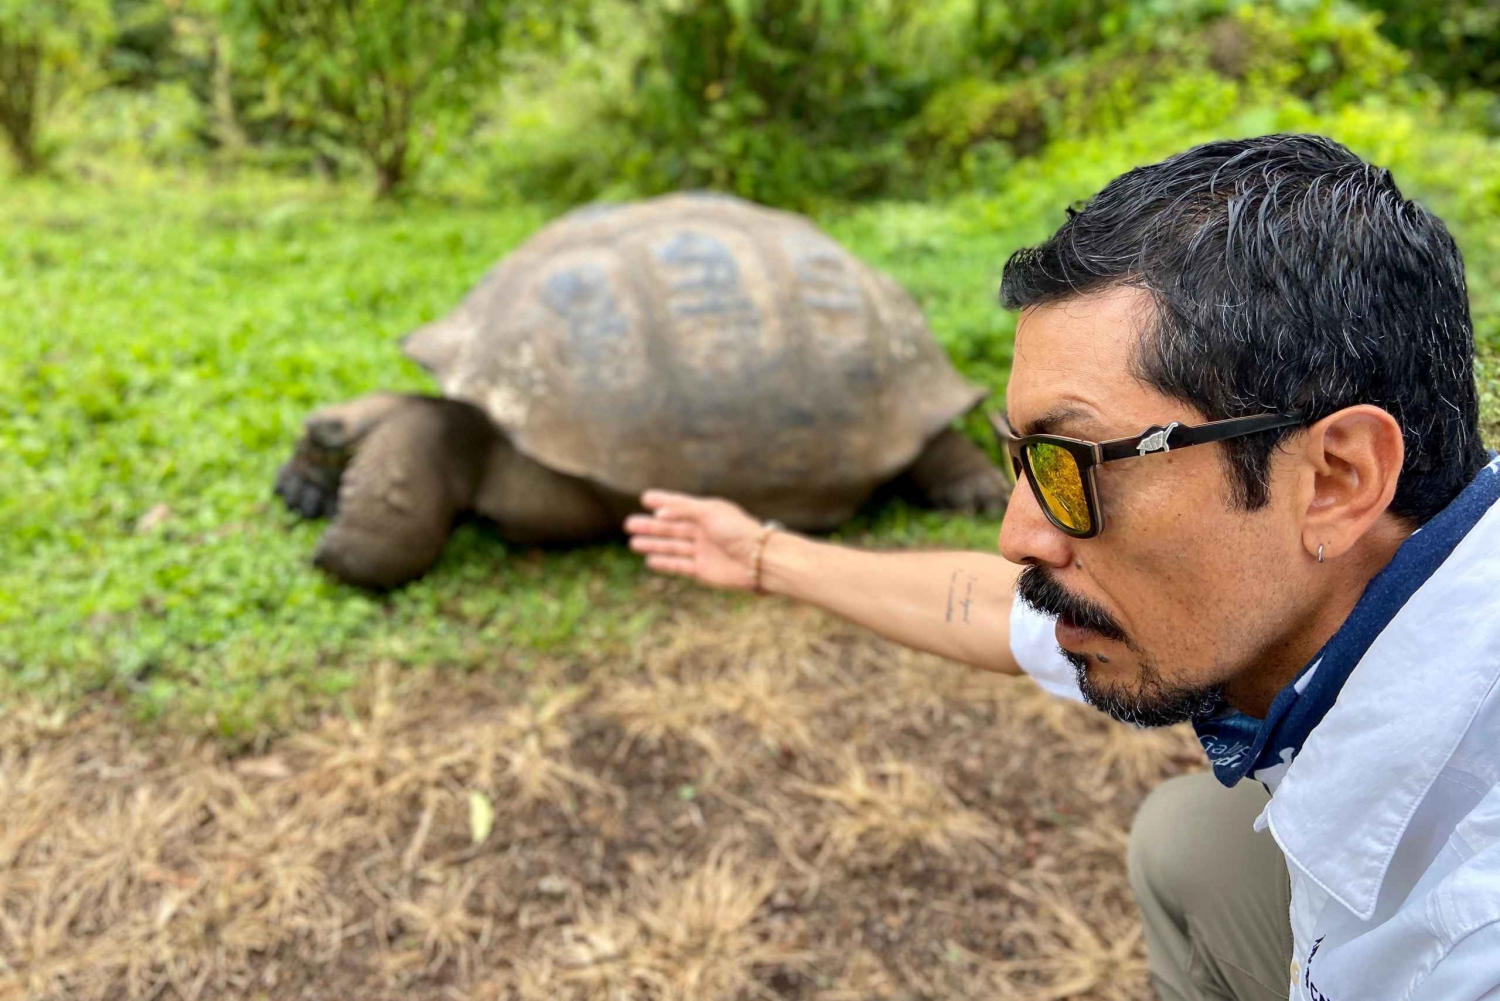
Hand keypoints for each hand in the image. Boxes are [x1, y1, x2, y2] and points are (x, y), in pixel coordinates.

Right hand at [625, 490, 769, 590]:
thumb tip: (658, 513)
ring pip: (672, 546)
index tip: (644, 497)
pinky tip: (650, 560)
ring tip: (633, 542)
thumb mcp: (709, 512)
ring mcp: (703, 550)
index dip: (662, 501)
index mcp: (708, 512)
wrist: (759, 561)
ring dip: (653, 544)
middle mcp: (704, 531)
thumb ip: (683, 510)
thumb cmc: (738, 531)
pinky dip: (665, 562)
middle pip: (672, 527)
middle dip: (651, 526)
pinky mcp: (703, 570)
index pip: (680, 505)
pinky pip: (679, 565)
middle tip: (628, 524)